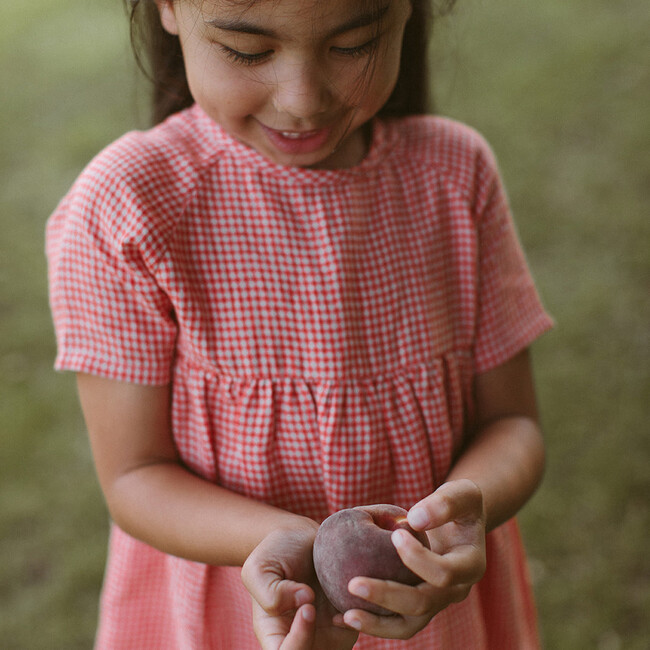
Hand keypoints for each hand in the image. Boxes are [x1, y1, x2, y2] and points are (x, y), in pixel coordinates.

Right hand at [241, 524, 358, 649]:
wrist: (302, 536)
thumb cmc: (277, 552)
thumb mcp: (259, 567)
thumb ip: (271, 592)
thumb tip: (304, 601)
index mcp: (274, 631)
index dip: (298, 640)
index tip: (307, 607)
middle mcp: (300, 637)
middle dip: (321, 638)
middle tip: (322, 603)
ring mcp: (325, 632)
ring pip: (336, 648)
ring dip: (345, 627)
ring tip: (343, 595)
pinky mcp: (345, 620)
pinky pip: (358, 629)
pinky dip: (361, 617)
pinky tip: (354, 595)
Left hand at [338, 480, 486, 638]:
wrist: (458, 521)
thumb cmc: (457, 503)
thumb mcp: (461, 492)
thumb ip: (445, 503)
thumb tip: (414, 520)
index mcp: (470, 566)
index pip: (444, 573)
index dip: (418, 558)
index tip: (394, 534)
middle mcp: (456, 591)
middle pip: (422, 604)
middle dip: (387, 596)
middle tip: (353, 583)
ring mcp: (436, 603)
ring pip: (408, 625)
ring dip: (376, 622)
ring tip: (345, 615)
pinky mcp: (418, 607)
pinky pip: (395, 622)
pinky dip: (371, 622)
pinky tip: (341, 615)